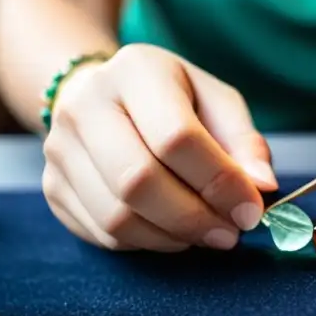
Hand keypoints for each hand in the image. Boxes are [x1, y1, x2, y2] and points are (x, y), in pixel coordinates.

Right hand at [42, 43, 276, 251]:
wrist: (98, 94)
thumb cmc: (172, 100)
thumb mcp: (217, 103)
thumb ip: (245, 143)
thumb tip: (262, 188)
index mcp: (135, 71)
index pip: (177, 137)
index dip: (220, 182)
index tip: (251, 210)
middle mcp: (85, 106)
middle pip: (137, 181)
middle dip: (194, 218)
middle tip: (230, 233)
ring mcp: (60, 149)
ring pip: (117, 217)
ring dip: (173, 237)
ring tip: (206, 233)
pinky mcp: (53, 188)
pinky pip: (104, 235)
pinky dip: (148, 243)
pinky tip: (172, 231)